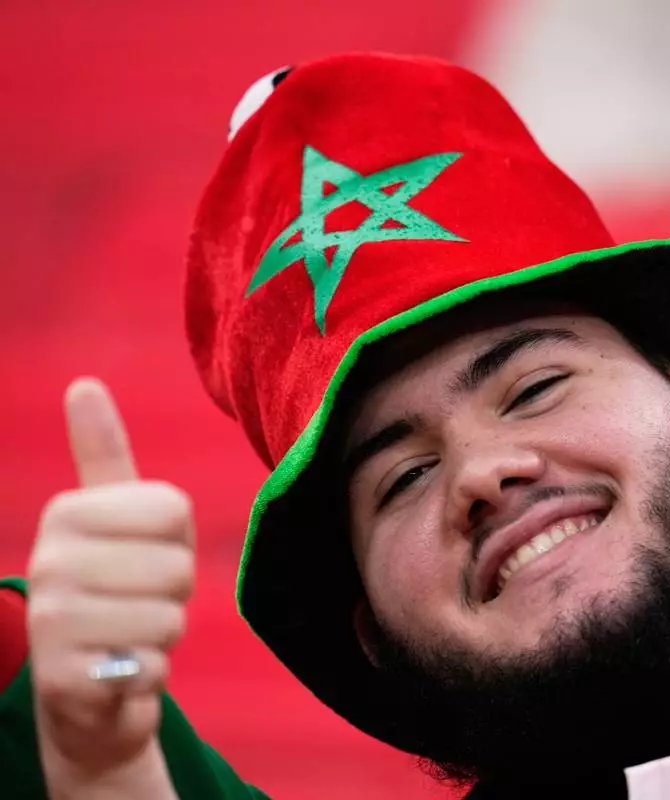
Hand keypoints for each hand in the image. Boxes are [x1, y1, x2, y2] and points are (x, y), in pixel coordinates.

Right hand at [27, 378, 191, 796]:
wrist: (88, 695)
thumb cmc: (115, 593)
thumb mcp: (114, 520)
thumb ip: (102, 455)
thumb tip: (83, 383)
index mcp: (67, 513)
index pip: (173, 511)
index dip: (177, 543)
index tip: (144, 559)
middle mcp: (48, 562)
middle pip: (177, 566)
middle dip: (173, 595)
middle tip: (137, 605)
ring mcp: (51, 623)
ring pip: (170, 617)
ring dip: (162, 636)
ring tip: (128, 637)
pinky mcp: (64, 680)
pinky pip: (154, 665)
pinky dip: (151, 675)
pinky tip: (119, 675)